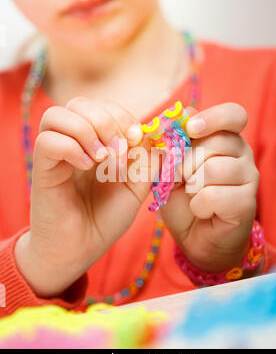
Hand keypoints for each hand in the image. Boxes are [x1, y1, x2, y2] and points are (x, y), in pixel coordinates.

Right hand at [15, 97, 150, 297]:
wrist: (80, 249)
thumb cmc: (105, 219)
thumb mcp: (135, 188)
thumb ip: (146, 162)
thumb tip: (155, 136)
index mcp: (95, 143)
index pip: (103, 107)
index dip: (122, 115)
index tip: (136, 137)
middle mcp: (72, 143)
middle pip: (80, 103)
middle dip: (106, 120)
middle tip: (119, 149)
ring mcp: (55, 155)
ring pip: (56, 115)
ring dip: (86, 130)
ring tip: (101, 158)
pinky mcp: (41, 170)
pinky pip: (47, 141)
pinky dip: (70, 147)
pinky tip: (86, 165)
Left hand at [160, 103, 259, 272]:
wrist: (195, 235)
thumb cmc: (182, 197)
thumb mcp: (170, 168)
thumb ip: (171, 145)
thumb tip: (169, 122)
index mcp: (225, 138)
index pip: (233, 115)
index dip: (212, 117)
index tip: (191, 129)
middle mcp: (242, 154)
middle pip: (216, 141)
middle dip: (187, 161)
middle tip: (179, 177)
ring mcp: (249, 177)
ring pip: (214, 168)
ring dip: (191, 185)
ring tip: (191, 195)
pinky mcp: (247, 202)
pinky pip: (214, 195)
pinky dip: (198, 205)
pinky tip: (201, 210)